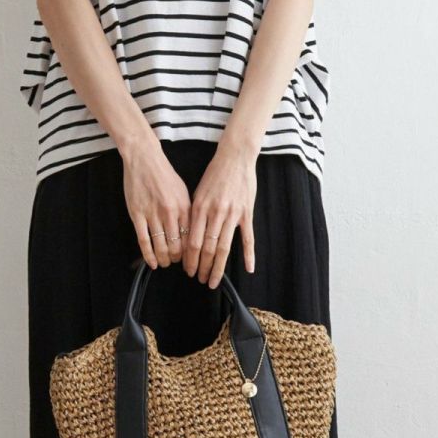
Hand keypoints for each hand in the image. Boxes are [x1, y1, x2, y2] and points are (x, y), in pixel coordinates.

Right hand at [121, 142, 191, 269]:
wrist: (144, 159)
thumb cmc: (164, 174)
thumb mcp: (183, 191)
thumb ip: (187, 212)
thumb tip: (191, 232)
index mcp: (184, 206)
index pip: (190, 237)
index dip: (191, 252)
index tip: (189, 258)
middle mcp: (170, 212)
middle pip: (176, 245)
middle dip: (177, 259)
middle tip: (176, 263)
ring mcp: (152, 214)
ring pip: (160, 246)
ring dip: (164, 259)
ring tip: (164, 263)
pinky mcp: (137, 214)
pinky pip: (144, 240)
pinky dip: (148, 255)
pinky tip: (151, 262)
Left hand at [183, 143, 257, 286]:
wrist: (235, 157)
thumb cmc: (215, 174)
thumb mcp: (198, 192)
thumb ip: (194, 214)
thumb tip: (189, 237)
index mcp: (200, 208)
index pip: (193, 241)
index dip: (190, 259)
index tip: (188, 270)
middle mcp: (216, 213)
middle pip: (208, 248)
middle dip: (202, 267)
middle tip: (199, 280)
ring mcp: (233, 214)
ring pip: (224, 247)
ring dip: (218, 267)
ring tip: (214, 280)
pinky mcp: (247, 213)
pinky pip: (248, 238)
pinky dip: (249, 255)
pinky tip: (248, 269)